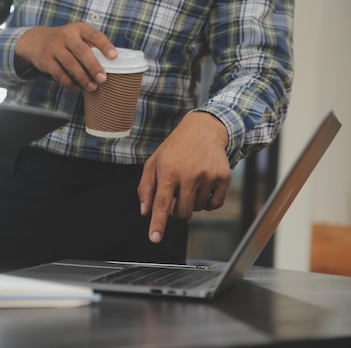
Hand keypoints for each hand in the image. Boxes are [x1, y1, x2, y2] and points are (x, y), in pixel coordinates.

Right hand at [14, 23, 117, 90]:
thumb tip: (110, 63)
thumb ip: (91, 45)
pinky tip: (77, 86)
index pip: (94, 35)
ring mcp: (54, 47)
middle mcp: (66, 35)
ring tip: (92, 86)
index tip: (114, 56)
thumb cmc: (65, 40)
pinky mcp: (46, 60)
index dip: (105, 46)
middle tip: (102, 78)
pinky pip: (59, 74)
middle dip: (93, 66)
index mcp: (78, 28)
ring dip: (83, 77)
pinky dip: (69, 82)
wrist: (37, 40)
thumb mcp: (77, 35)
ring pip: (70, 64)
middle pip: (81, 51)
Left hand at [138, 112, 230, 242]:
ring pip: (198, 209)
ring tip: (190, 183)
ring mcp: (207, 176)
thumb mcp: (154, 162)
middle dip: (177, 211)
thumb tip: (145, 212)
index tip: (155, 238)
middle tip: (177, 196)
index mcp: (168, 170)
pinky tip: (203, 186)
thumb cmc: (175, 148)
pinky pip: (214, 205)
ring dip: (192, 203)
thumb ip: (146, 187)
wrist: (203, 129)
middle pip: (182, 212)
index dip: (158, 223)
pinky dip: (208, 202)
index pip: (161, 203)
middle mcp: (188, 174)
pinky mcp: (223, 177)